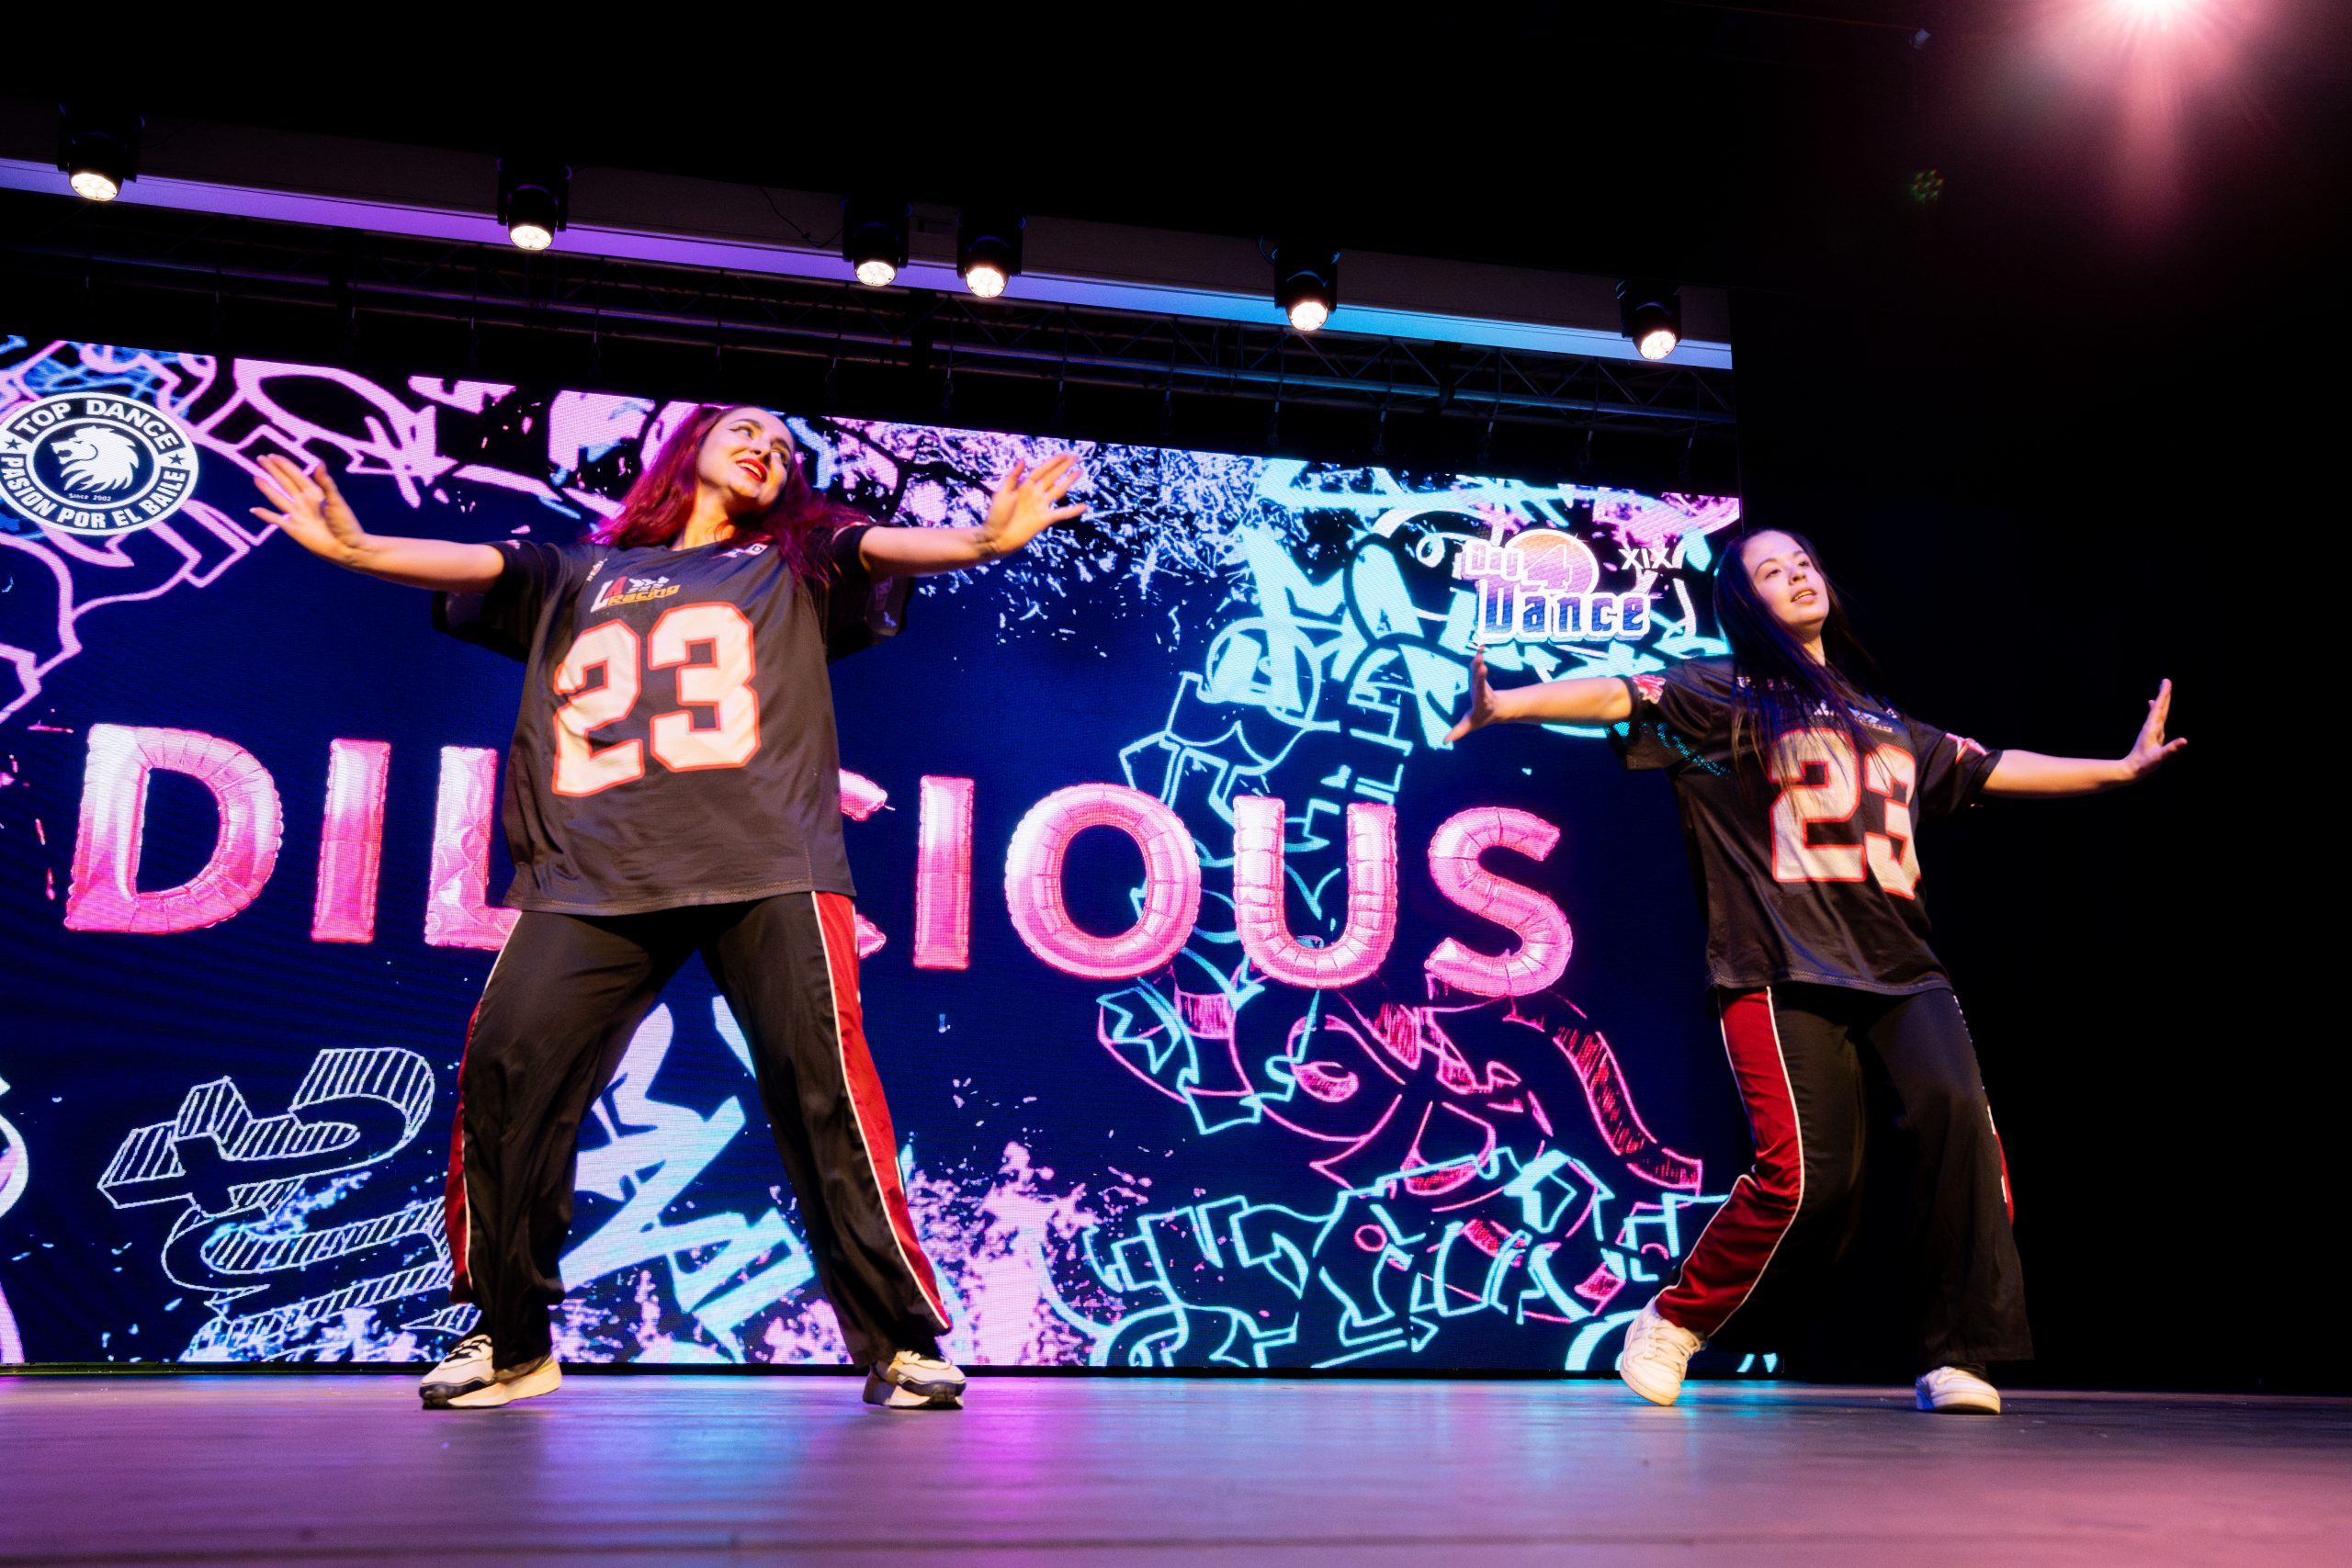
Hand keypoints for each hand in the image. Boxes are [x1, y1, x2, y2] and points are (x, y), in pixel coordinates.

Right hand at [251, 455, 367, 564]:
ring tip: (256, 477)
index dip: (284, 465)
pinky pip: (276, 520)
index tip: (272, 455)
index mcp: (315, 494)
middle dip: (273, 470)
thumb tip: (319, 463)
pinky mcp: (293, 529)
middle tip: (260, 458)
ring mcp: (298, 515)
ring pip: (278, 498)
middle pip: (285, 483)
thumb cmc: (345, 524)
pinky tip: (254, 510)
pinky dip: (265, 515)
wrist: (347, 548)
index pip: (296, 475)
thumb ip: (326, 483)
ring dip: (267, 488)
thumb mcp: (336, 501)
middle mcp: (304, 502)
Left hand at [978, 454, 1085, 557]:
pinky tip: (1084, 506)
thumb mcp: (1001, 493)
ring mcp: (1040, 506)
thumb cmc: (996, 515)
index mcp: (1024, 486)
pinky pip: (1062, 513)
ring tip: (1079, 472)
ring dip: (1069, 481)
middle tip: (1075, 457)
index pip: (1041, 470)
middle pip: (1052, 477)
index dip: (1052, 462)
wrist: (997, 538)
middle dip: (1064, 467)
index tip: (1064, 454)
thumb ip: (1013, 477)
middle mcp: (1034, 494)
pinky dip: (1073, 510)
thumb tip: (1023, 459)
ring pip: (1058, 491)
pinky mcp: (1044, 519)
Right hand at [1444, 646, 1499, 743]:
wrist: (1497, 709)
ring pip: (1480, 672)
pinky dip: (1479, 656)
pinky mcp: (1480, 676)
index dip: (1478, 690)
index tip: (1478, 688)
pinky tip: (1481, 647)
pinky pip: (1479, 665)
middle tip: (1481, 665)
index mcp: (1480, 702)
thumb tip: (1444, 742)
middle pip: (1481, 682)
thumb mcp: (1469, 725)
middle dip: (1480, 674)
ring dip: (1478, 663)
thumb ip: (1458, 732)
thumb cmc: (1481, 718)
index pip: (1479, 695)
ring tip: (1479, 654)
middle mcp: (1483, 691)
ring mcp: (1482, 683)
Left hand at [2120, 678, 2186, 780]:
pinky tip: (2152, 706)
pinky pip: (2155, 719)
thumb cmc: (2144, 764)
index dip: (2164, 695)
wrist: (2130, 770)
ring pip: (2158, 712)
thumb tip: (2185, 741)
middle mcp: (2151, 727)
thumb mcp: (2159, 757)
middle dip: (2164, 694)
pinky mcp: (2151, 735)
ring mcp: (2151, 731)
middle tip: (2166, 681)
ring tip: (2163, 691)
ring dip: (2162, 701)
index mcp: (2153, 729)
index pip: (2160, 709)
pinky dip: (2155, 710)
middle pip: (2159, 708)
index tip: (2166, 682)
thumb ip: (2171, 748)